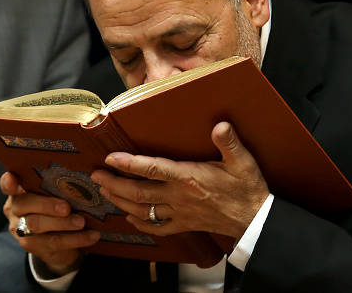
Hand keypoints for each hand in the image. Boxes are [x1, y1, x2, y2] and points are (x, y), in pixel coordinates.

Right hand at [0, 171, 99, 275]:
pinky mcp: (33, 247)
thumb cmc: (56, 209)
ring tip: (81, 222)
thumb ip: (54, 187)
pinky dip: (76, 238)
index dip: (8, 182)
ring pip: (38, 224)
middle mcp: (14, 210)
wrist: (57, 244)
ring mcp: (21, 230)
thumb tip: (80, 177)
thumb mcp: (52, 196)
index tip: (12, 179)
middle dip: (47, 205)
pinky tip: (92, 235)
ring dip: (63, 223)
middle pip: (25, 204)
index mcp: (18, 192)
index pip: (7, 185)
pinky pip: (54, 242)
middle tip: (66, 207)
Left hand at [91, 122, 268, 242]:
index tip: (110, 158)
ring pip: (143, 209)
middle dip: (114, 184)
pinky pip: (157, 226)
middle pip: (139, 192)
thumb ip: (229, 143)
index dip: (129, 164)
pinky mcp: (184, 224)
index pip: (153, 169)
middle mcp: (179, 196)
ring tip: (104, 192)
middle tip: (95, 176)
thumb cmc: (248, 189)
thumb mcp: (243, 162)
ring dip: (121, 201)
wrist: (255, 220)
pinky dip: (140, 222)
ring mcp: (180, 213)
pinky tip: (129, 217)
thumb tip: (220, 125)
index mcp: (189, 178)